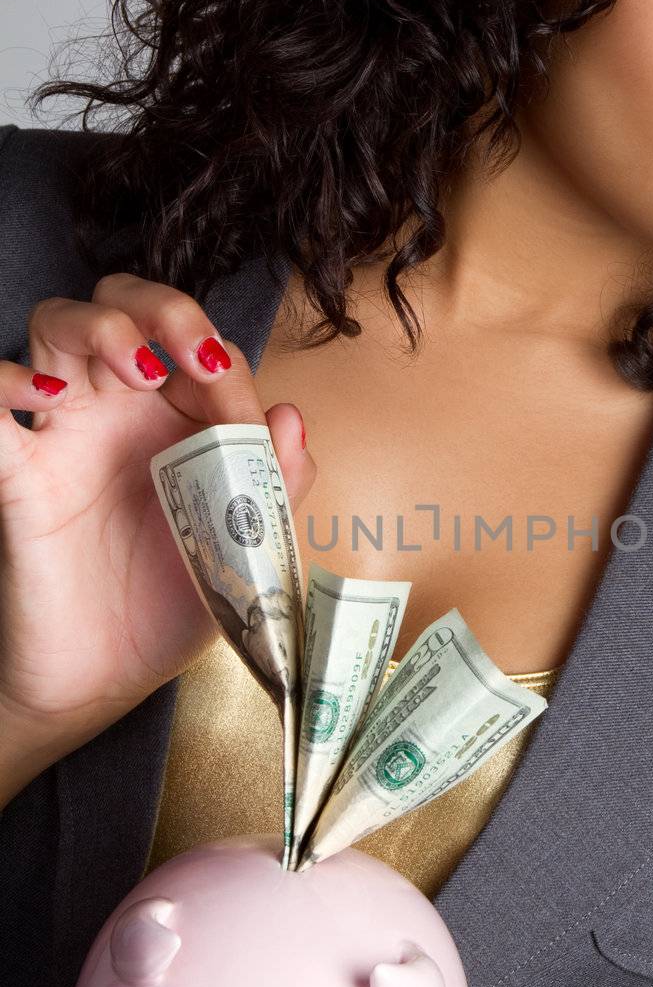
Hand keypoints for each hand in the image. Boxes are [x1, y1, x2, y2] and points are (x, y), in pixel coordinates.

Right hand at [0, 272, 315, 789]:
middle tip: (189, 354)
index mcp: (183, 423)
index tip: (242, 409)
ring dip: (100, 324)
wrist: (101, 681)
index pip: (203, 350)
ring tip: (138, 369)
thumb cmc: (170, 609)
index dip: (226, 362)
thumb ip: (275, 487)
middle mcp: (123, 413)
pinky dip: (7, 377)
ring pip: (59, 323)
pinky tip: (47, 397)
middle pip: (125, 304)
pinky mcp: (17, 470)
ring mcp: (65, 432)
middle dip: (160, 306)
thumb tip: (290, 415)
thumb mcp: (243, 552)